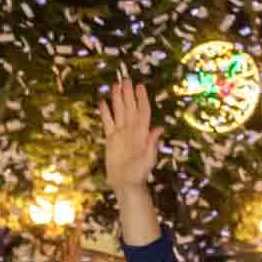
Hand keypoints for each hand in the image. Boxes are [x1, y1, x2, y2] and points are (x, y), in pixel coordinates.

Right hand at [101, 76, 162, 191]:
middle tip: (126, 78)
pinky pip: (108, 122)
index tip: (140, 86)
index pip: (142, 111)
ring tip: (115, 85)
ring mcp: (121, 133)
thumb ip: (152, 144)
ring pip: (119, 112)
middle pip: (130, 107)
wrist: (126, 184)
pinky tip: (103, 102)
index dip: (141, 98)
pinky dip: (105, 112)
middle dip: (128, 93)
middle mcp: (132, 130)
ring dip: (117, 99)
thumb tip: (159, 128)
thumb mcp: (148, 159)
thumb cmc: (139, 174)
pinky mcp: (111, 139)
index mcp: (142, 133)